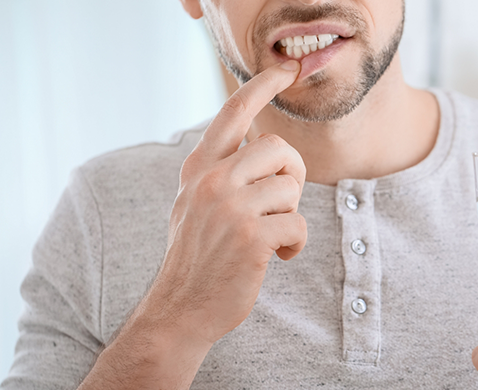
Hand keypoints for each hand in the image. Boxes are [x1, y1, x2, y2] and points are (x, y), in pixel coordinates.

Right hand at [145, 60, 305, 343]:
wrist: (179, 310)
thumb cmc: (198, 256)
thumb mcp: (196, 204)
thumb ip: (221, 173)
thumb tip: (264, 148)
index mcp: (198, 169)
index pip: (232, 114)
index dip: (261, 87)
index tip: (284, 70)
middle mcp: (211, 181)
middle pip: (278, 147)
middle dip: (291, 174)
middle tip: (281, 202)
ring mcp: (229, 208)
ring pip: (291, 188)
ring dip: (290, 214)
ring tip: (271, 234)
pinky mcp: (251, 237)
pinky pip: (298, 224)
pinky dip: (295, 243)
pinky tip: (278, 255)